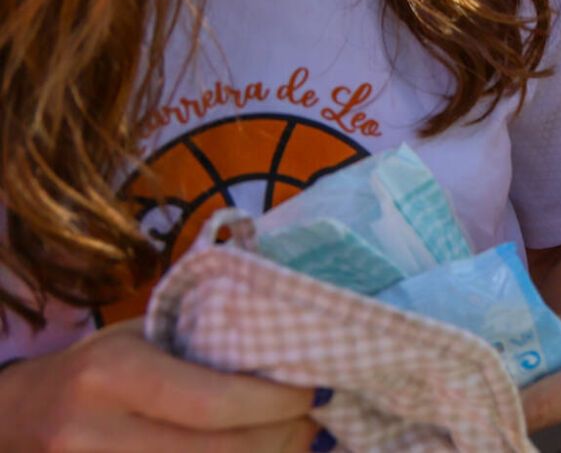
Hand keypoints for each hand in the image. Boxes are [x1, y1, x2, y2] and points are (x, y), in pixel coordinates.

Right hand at [0, 321, 319, 451]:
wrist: (18, 419)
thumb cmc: (96, 367)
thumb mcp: (139, 338)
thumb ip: (204, 338)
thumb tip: (293, 343)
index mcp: (113, 375)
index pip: (213, 401)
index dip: (275, 403)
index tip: (313, 390)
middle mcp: (97, 433)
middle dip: (280, 438)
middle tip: (312, 419)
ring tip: (295, 439)